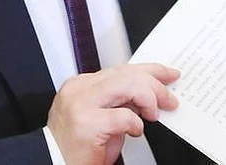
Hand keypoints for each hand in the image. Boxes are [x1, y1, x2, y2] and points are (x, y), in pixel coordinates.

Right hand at [48, 63, 180, 164]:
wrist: (55, 164)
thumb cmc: (78, 148)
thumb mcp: (102, 117)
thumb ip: (121, 102)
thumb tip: (151, 93)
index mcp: (82, 85)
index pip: (121, 69)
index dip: (149, 70)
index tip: (167, 74)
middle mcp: (80, 90)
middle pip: (127, 74)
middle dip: (155, 85)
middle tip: (169, 100)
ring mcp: (81, 105)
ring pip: (127, 85)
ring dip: (149, 99)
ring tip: (154, 114)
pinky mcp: (87, 124)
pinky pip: (124, 116)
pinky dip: (136, 124)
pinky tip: (135, 131)